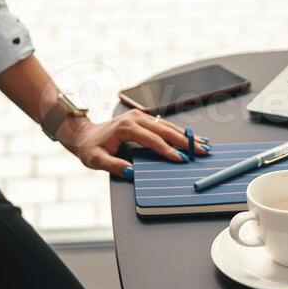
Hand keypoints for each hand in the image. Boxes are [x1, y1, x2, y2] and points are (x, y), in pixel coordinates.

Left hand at [57, 108, 209, 177]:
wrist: (84, 134)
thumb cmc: (90, 148)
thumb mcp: (96, 160)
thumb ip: (113, 166)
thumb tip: (131, 172)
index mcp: (126, 127)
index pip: (152, 140)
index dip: (167, 150)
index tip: (181, 159)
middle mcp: (135, 118)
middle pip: (165, 130)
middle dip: (185, 141)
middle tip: (201, 151)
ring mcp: (140, 116)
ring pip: (167, 126)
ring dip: (186, 135)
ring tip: (203, 143)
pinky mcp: (142, 118)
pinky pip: (164, 125)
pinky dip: (179, 132)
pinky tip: (191, 137)